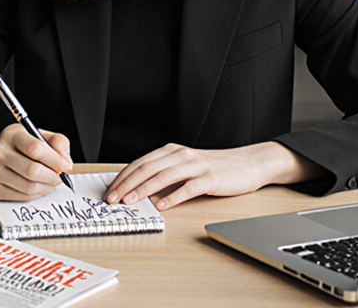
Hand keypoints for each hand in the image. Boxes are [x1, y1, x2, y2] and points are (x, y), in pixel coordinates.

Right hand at [0, 125, 72, 200]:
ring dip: (47, 186)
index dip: (55, 160)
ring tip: (51, 181)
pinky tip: (39, 186)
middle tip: (60, 176)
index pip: (36, 148)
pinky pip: (23, 197)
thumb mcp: (37, 135)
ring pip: (29, 187)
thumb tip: (66, 161)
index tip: (66, 165)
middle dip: (53, 176)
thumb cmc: (17, 146)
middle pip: (33, 171)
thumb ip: (57, 142)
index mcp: (11, 135)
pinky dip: (37, 193)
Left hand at [105, 141, 320, 210]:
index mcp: (172, 151)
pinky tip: (162, 206)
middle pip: (147, 168)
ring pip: (163, 176)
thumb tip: (138, 190)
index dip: (122, 177)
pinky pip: (188, 188)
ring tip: (129, 202)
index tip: (109, 191)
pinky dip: (173, 197)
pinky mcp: (210, 178)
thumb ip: (165, 173)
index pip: (140, 163)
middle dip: (126, 184)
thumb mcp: (186, 165)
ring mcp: (196, 165)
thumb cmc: (215, 167)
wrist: (248, 163)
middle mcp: (181, 155)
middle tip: (112, 199)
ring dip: (143, 190)